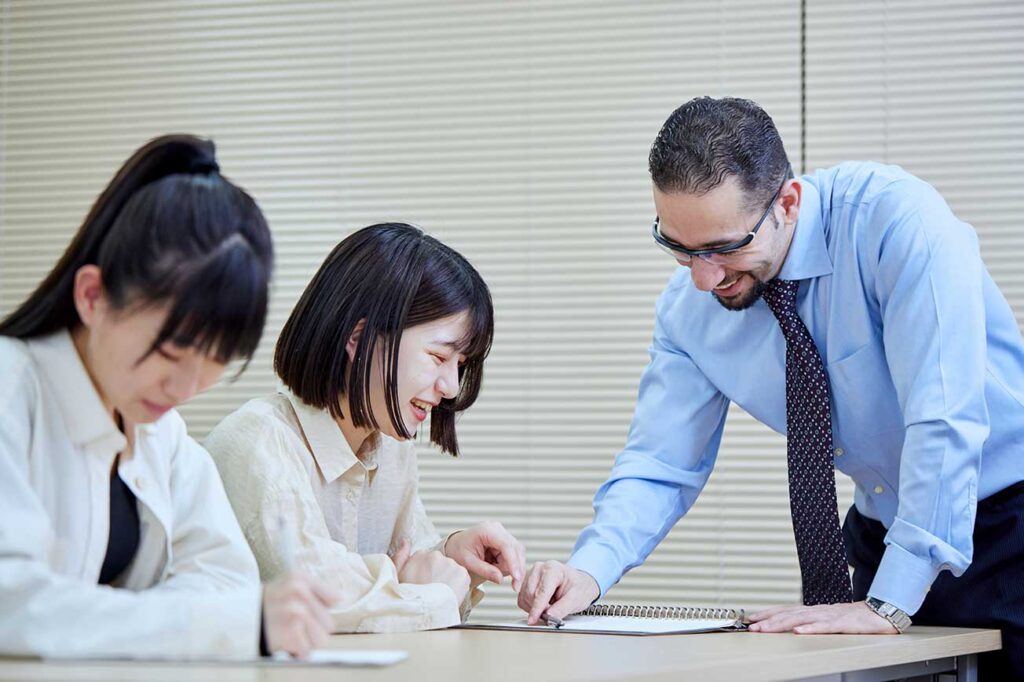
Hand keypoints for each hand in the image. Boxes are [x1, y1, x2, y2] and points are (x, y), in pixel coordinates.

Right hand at [262, 571, 339, 657]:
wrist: (236, 620)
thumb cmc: (266, 606)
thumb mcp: (286, 586)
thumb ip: (313, 591)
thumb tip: (340, 599)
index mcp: (300, 578)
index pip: (334, 598)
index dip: (321, 610)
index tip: (308, 613)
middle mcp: (299, 590)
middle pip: (329, 622)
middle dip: (313, 629)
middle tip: (292, 626)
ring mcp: (295, 610)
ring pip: (321, 638)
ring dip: (306, 642)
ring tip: (288, 633)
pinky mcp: (290, 631)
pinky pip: (307, 650)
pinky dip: (296, 652)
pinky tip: (283, 642)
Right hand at [391, 539, 470, 603]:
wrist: (424, 611)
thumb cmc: (408, 597)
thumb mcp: (397, 574)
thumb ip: (401, 555)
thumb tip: (405, 541)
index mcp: (421, 554)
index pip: (429, 560)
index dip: (428, 572)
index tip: (425, 582)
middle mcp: (436, 555)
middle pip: (441, 563)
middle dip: (439, 574)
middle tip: (434, 588)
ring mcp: (450, 563)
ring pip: (452, 570)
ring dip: (450, 579)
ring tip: (441, 593)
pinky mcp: (462, 573)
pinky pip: (463, 577)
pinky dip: (459, 585)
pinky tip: (450, 593)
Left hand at [443, 522, 526, 590]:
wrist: (456, 544)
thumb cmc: (459, 550)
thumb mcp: (468, 562)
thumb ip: (484, 570)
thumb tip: (501, 579)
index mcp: (486, 531)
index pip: (506, 545)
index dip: (513, 562)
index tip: (516, 578)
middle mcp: (498, 529)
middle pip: (516, 549)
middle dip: (517, 569)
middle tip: (514, 587)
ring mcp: (503, 534)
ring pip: (518, 553)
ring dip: (512, 568)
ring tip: (495, 573)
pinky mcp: (506, 541)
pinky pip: (515, 555)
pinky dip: (510, 566)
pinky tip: (497, 569)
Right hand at [517, 560, 599, 624]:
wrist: (579, 584)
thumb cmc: (579, 587)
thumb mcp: (576, 599)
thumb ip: (562, 608)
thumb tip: (548, 616)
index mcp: (553, 569)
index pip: (541, 591)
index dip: (537, 608)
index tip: (533, 620)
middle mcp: (539, 569)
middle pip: (530, 594)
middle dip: (539, 608)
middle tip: (552, 613)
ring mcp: (531, 574)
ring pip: (524, 597)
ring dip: (534, 608)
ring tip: (550, 606)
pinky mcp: (526, 582)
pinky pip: (522, 599)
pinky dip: (530, 607)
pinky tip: (542, 606)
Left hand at [748, 601, 898, 633]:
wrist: (880, 613)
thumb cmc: (854, 619)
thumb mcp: (828, 621)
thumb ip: (811, 623)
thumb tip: (791, 628)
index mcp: (813, 611)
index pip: (785, 610)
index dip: (768, 614)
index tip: (751, 619)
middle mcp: (818, 611)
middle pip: (788, 614)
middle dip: (768, 621)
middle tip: (752, 627)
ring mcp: (829, 616)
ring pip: (801, 619)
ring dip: (781, 624)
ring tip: (766, 629)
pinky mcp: (843, 623)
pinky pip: (824, 626)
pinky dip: (811, 628)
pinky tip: (799, 631)